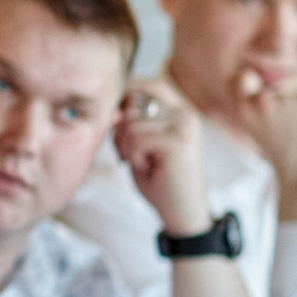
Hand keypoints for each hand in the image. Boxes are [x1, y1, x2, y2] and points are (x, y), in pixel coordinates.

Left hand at [114, 76, 212, 239]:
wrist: (182, 211)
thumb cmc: (158, 177)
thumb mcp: (140, 141)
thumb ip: (129, 120)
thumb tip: (111, 102)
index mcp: (178, 110)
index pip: (147, 85)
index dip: (125, 97)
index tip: (116, 120)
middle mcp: (185, 113)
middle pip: (132, 104)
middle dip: (121, 130)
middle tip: (132, 153)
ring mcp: (184, 126)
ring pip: (130, 123)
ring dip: (126, 146)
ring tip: (142, 161)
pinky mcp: (179, 142)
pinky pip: (135, 139)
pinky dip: (133, 156)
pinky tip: (147, 167)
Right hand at [230, 69, 296, 221]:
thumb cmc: (280, 156)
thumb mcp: (256, 131)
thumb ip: (258, 110)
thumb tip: (275, 88)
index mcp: (244, 110)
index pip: (242, 80)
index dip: (248, 80)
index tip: (254, 84)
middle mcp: (262, 100)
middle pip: (274, 90)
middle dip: (281, 103)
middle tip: (286, 129)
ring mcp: (285, 99)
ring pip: (293, 96)